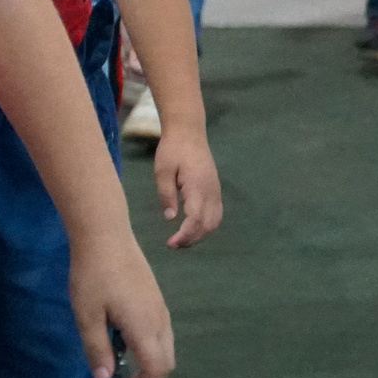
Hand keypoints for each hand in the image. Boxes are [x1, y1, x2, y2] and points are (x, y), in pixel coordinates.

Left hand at [68, 232, 172, 377]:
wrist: (105, 234)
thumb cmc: (93, 275)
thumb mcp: (87, 315)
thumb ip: (96, 348)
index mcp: (144, 327)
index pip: (155, 370)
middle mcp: (159, 320)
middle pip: (165, 362)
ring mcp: (159, 306)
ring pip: (165, 346)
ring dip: (152, 366)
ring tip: (131, 377)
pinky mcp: (154, 296)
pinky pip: (161, 333)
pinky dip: (151, 350)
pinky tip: (131, 348)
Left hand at [151, 126, 222, 248]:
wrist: (188, 132)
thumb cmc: (172, 150)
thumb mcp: (162, 171)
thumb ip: (166, 195)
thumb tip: (170, 218)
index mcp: (197, 186)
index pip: (195, 219)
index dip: (185, 235)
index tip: (170, 243)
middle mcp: (211, 191)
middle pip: (207, 225)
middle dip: (192, 239)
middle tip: (173, 244)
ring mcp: (215, 190)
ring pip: (214, 221)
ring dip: (200, 234)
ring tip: (181, 240)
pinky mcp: (215, 189)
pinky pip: (216, 214)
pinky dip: (206, 226)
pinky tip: (192, 229)